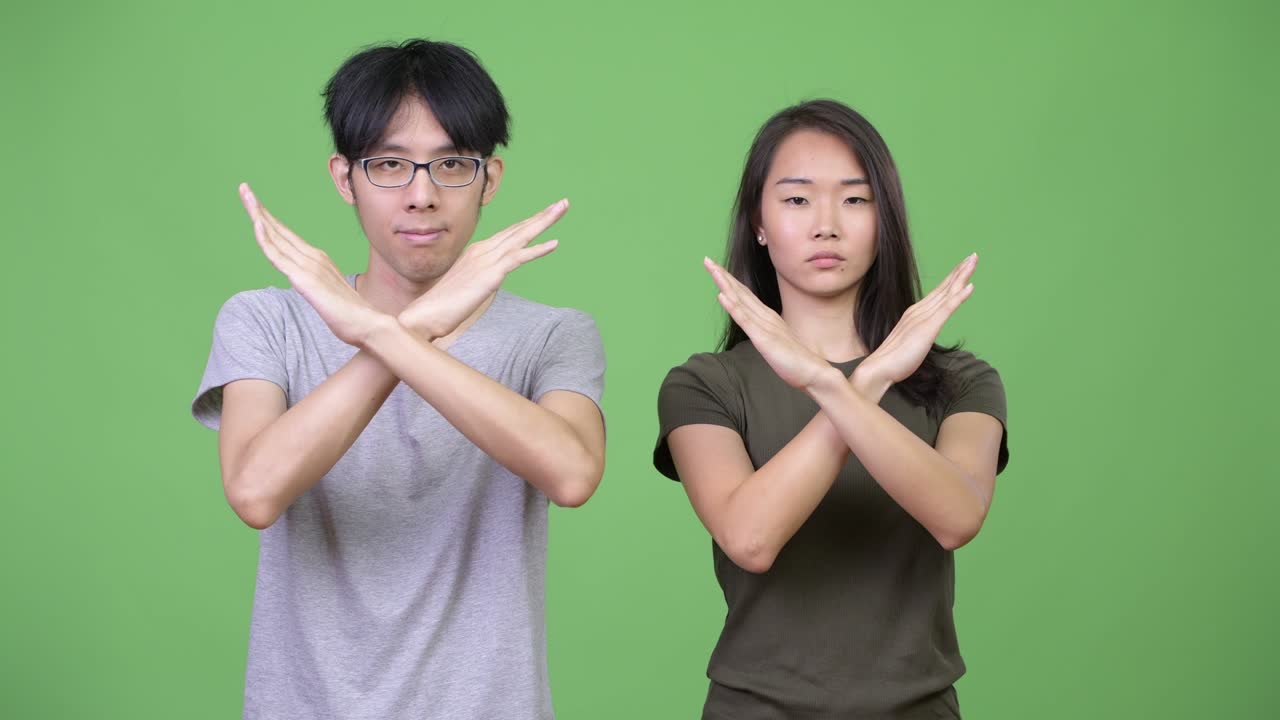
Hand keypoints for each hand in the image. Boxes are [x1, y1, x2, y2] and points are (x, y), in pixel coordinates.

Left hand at [239, 183, 387, 346]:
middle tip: (244, 188)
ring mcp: (309, 266)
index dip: (269, 219)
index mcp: (318, 259)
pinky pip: (279, 256)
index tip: (255, 204)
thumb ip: (319, 286)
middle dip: (259, 208)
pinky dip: (265, 238)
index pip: (287, 236)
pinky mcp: (304, 279)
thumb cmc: (352, 315)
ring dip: (258, 214)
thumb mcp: (330, 295)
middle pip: (279, 229)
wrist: (369, 324)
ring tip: (245, 193)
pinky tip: (256, 223)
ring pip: (276, 237)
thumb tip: (313, 287)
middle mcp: (313, 257)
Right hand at [398, 199, 566, 338]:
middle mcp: (483, 250)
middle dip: (542, 215)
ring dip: (544, 221)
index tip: (546, 214)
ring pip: (521, 236)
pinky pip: (518, 258)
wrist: (425, 315)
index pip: (509, 233)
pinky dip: (537, 249)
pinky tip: (555, 243)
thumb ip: (479, 281)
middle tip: (563, 203)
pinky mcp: (490, 274)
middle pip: (518, 228)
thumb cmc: (442, 306)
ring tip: (562, 208)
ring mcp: (487, 260)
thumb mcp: (466, 288)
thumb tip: (487, 283)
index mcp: (478, 252)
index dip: (529, 223)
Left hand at [705, 257, 835, 390]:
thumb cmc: (796, 361)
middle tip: (707, 260)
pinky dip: (733, 306)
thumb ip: (768, 334)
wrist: (813, 372)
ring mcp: (764, 326)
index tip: (716, 269)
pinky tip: (722, 295)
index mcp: (768, 317)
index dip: (730, 281)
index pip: (745, 296)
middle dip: (723, 276)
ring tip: (712, 268)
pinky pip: (745, 320)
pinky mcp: (764, 338)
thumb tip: (759, 330)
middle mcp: (765, 317)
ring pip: (741, 300)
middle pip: (741, 292)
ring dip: (725, 284)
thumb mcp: (777, 343)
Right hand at [860, 253, 977, 386]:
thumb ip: (917, 336)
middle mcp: (919, 311)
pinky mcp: (928, 327)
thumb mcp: (909, 344)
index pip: (938, 293)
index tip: (962, 268)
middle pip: (944, 287)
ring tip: (973, 261)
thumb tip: (921, 337)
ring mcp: (923, 317)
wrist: (879, 368)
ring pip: (947, 292)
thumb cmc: (893, 360)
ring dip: (961, 275)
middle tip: (973, 256)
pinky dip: (959, 296)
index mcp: (915, 313)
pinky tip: (970, 286)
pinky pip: (947, 308)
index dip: (951, 279)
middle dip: (960, 271)